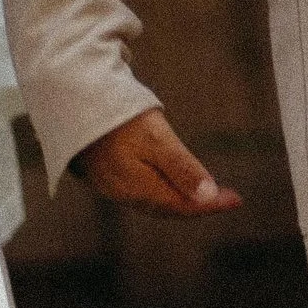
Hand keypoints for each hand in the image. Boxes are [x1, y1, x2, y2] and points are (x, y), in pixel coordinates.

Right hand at [81, 106, 241, 217]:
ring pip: (155, 202)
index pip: (183, 206)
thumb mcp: (156, 138)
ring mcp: (111, 186)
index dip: (212, 205)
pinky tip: (171, 183)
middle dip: (199, 204)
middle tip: (227, 198)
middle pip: (169, 207)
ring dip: (181, 199)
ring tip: (205, 193)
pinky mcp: (104, 175)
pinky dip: (163, 191)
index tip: (236, 200)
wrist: (71, 100)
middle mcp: (124, 194)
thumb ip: (182, 168)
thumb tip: (208, 196)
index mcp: (138, 189)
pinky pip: (141, 192)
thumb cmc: (116, 116)